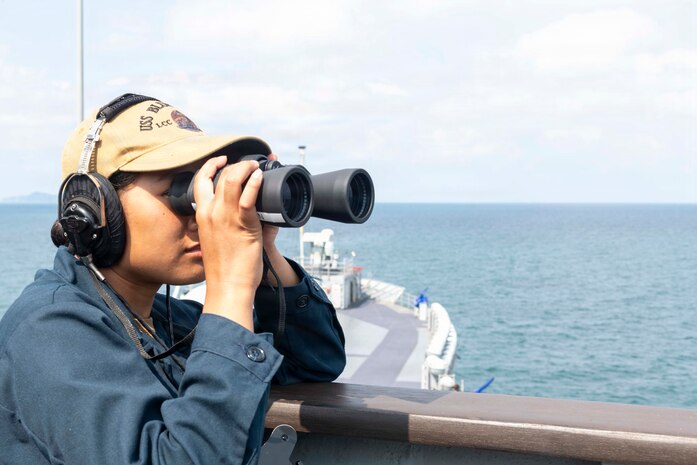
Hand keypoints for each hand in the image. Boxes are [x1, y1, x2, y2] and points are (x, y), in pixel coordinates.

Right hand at [193, 155, 263, 329]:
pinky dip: (255, 182)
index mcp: (202, 214)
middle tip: (250, 164)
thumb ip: (223, 222)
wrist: (227, 287)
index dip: (211, 165)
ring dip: (247, 168)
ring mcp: (226, 217)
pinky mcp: (243, 223)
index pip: (200, 180)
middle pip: (220, 175)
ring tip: (257, 167)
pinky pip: (248, 196)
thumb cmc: (224, 268)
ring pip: (233, 179)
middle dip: (237, 165)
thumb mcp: (215, 239)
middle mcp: (211, 212)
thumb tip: (237, 210)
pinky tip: (261, 177)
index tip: (223, 160)